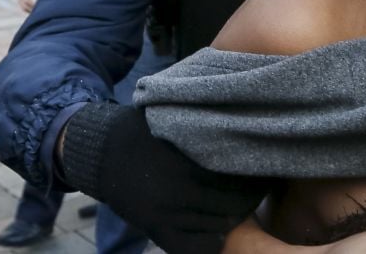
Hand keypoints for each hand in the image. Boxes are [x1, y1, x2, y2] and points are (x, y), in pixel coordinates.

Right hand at [60, 103, 274, 253]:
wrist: (98, 152)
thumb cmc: (143, 130)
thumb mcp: (175, 124)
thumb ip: (205, 134)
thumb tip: (243, 124)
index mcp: (185, 167)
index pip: (235, 180)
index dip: (256, 179)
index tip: (267, 171)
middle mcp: (177, 195)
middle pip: (231, 206)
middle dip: (251, 199)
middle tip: (262, 189)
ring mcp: (165, 216)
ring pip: (216, 226)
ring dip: (235, 218)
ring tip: (247, 205)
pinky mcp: (154, 229)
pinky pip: (189, 247)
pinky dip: (210, 243)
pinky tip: (220, 231)